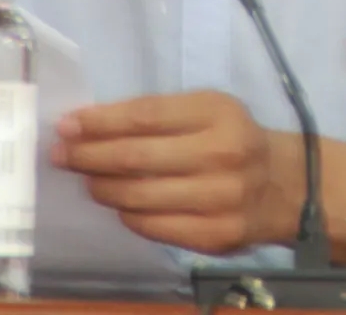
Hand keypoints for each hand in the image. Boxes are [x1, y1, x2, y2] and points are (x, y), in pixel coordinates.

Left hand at [51, 90, 298, 253]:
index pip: (144, 116)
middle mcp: (221, 155)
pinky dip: (127, 214)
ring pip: (140, 196)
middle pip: (136, 158)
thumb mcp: (206, 108)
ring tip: (85, 178)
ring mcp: (220, 200)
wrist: (284, 185)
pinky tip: (117, 203)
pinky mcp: (217, 236)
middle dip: (89, 155)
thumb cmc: (232, 136)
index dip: (100, 122)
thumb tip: (93, 125)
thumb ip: (159, 114)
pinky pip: (155, 227)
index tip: (67, 124)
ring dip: (102, 186)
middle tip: (61, 154)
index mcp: (216, 113)